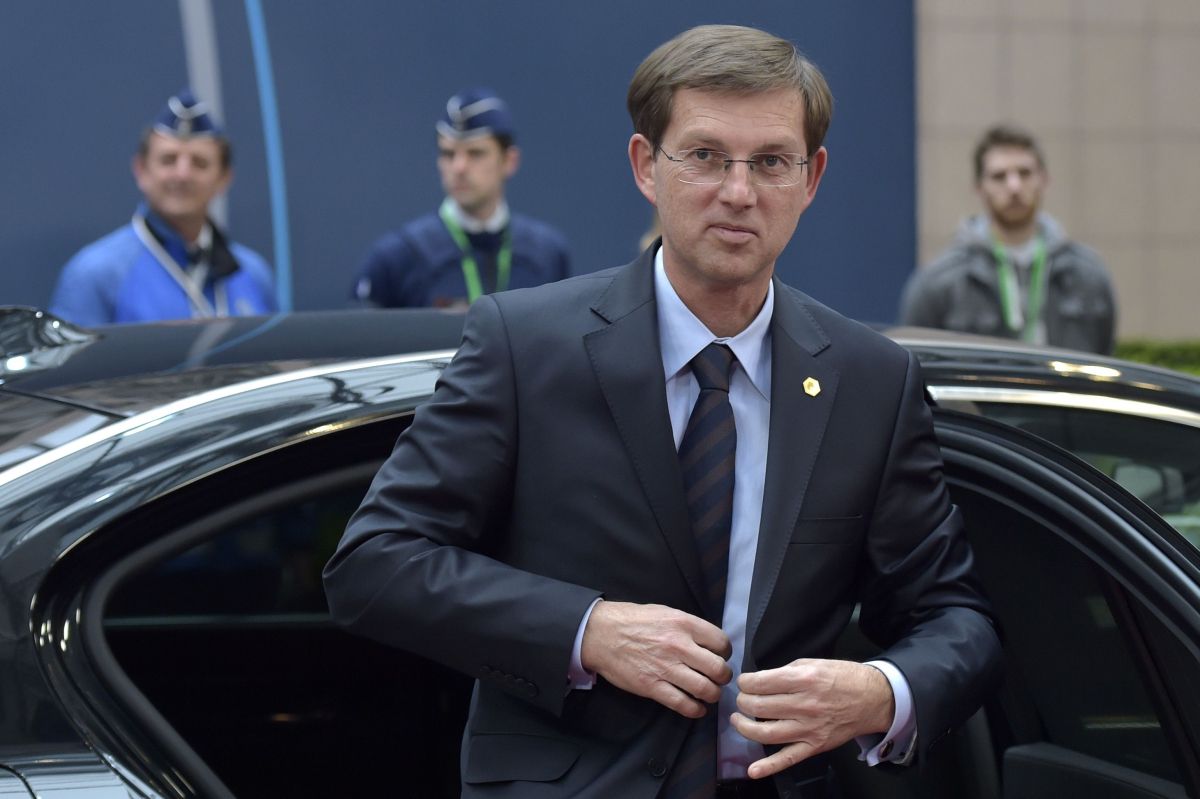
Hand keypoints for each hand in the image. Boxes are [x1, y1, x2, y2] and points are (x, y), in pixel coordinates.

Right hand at [580, 600, 731, 717]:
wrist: (600, 634)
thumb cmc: (633, 620)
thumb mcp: (665, 613)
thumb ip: (688, 627)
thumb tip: (708, 641)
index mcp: (684, 624)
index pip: (721, 643)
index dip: (725, 652)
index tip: (720, 656)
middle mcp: (679, 646)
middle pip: (719, 669)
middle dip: (723, 676)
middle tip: (718, 678)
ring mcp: (665, 668)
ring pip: (705, 690)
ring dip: (712, 695)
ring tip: (709, 693)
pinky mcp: (652, 687)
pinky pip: (683, 704)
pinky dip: (695, 710)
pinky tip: (697, 708)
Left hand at [731, 659, 893, 778]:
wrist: (873, 698)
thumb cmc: (843, 677)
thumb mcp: (813, 663)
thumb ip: (786, 671)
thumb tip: (760, 681)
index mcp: (804, 679)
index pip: (760, 683)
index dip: (745, 682)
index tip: (744, 682)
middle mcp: (805, 705)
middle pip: (759, 707)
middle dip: (743, 701)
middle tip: (742, 699)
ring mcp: (809, 729)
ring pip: (766, 733)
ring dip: (744, 727)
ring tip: (738, 720)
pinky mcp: (815, 746)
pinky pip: (788, 759)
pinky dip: (768, 767)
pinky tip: (753, 770)